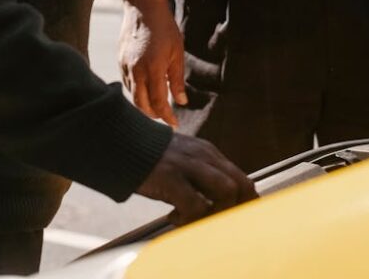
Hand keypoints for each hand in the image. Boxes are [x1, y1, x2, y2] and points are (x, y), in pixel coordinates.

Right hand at [119, 0, 185, 126]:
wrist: (142, 8)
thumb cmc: (164, 29)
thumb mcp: (176, 53)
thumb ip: (177, 79)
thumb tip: (181, 102)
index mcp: (153, 68)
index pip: (158, 103)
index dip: (166, 117)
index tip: (174, 124)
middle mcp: (136, 70)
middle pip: (141, 105)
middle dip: (153, 115)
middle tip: (165, 117)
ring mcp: (125, 66)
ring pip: (132, 96)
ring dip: (144, 104)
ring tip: (156, 106)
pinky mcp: (119, 62)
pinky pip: (127, 84)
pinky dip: (136, 91)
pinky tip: (146, 89)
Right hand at [136, 132, 256, 223]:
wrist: (123, 143)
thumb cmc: (152, 158)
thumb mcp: (183, 161)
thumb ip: (200, 175)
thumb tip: (212, 203)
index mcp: (208, 153)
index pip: (242, 179)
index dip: (245, 203)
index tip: (239, 221)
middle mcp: (204, 156)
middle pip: (241, 184)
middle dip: (237, 210)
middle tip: (219, 225)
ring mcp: (189, 165)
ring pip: (226, 191)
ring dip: (216, 213)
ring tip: (196, 220)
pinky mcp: (172, 177)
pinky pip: (195, 205)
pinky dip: (190, 218)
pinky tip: (174, 217)